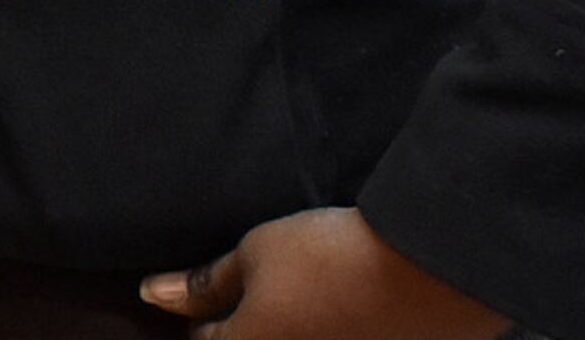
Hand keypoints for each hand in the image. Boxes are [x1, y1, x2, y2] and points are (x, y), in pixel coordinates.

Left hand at [143, 209, 509, 339]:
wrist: (431, 271)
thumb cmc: (333, 257)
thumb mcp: (257, 253)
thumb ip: (205, 284)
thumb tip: (153, 295)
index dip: (200, 315)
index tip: (209, 294)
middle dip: (246, 327)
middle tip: (264, 299)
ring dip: (292, 329)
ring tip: (308, 304)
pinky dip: (330, 332)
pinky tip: (341, 316)